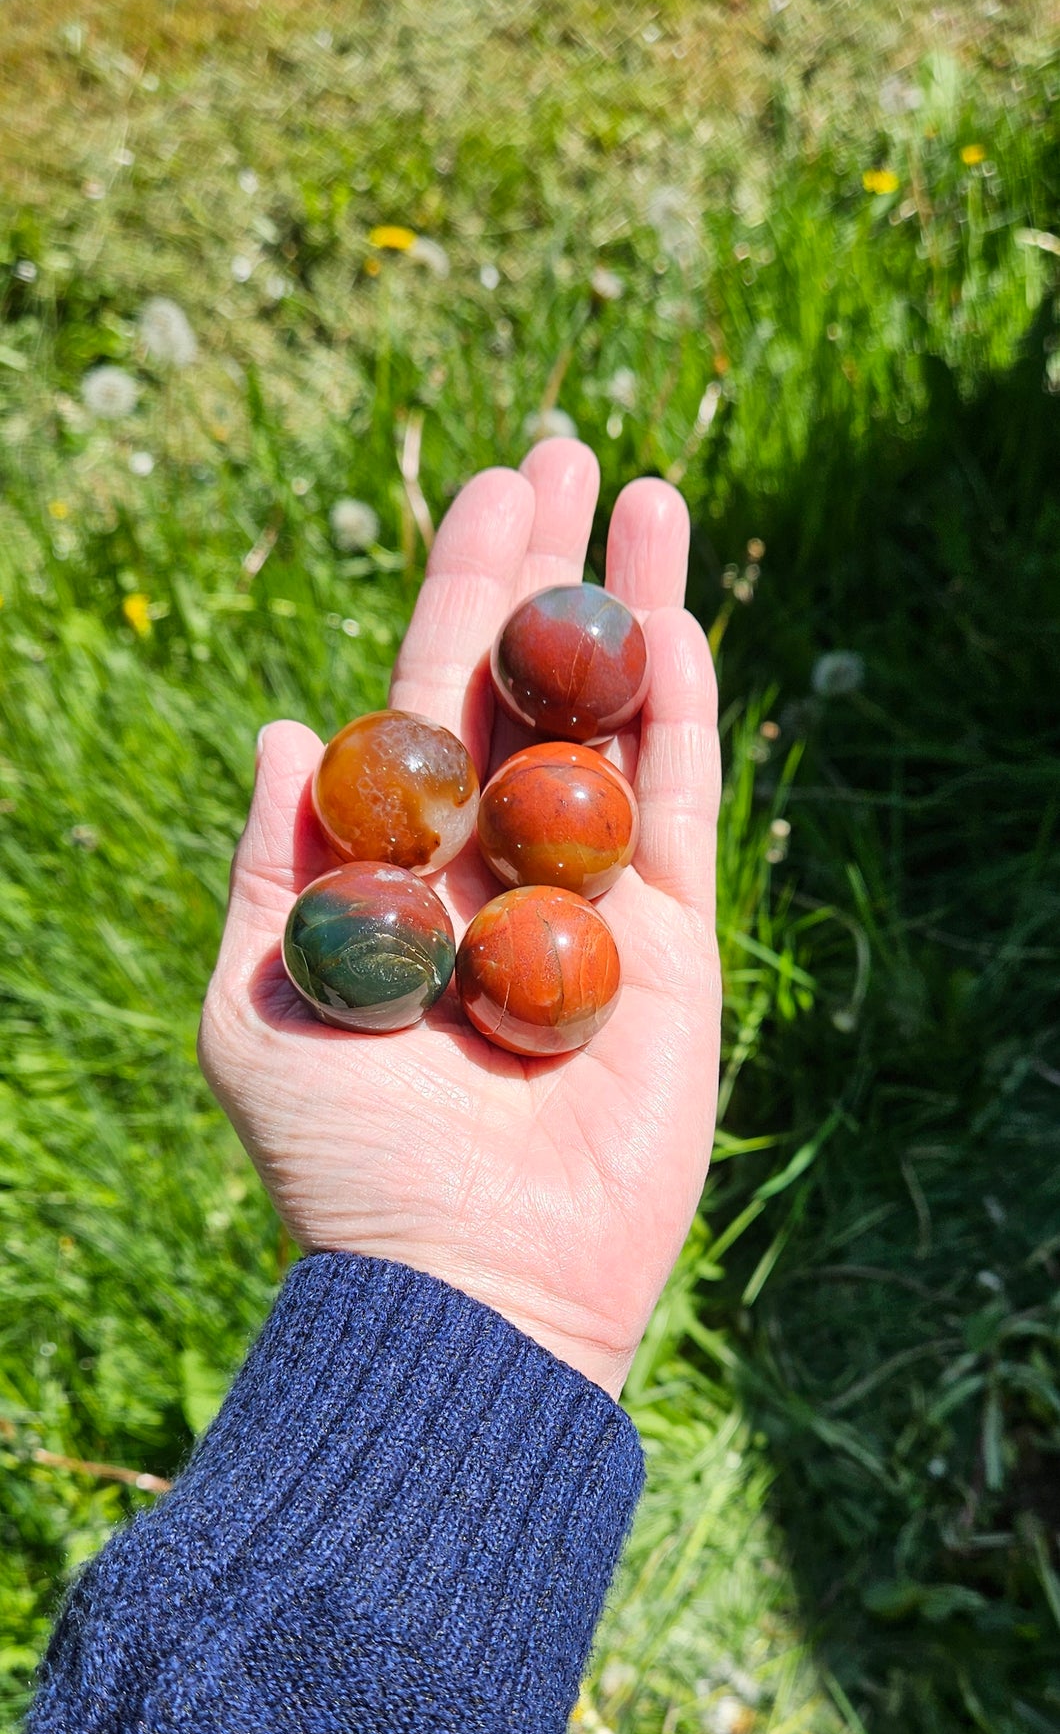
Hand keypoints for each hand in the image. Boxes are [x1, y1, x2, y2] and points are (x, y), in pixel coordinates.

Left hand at [198, 440, 720, 1397]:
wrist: (467, 1281)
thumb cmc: (344, 1163)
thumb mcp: (263, 1006)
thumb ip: (275, 867)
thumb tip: (284, 723)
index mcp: (396, 875)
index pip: (430, 703)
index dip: (455, 595)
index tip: (483, 493)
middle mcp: (496, 873)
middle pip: (529, 692)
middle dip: (545, 575)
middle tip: (563, 452)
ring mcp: (591, 905)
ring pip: (615, 725)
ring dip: (629, 611)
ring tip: (643, 490)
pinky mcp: (673, 948)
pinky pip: (676, 805)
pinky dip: (680, 710)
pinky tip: (678, 616)